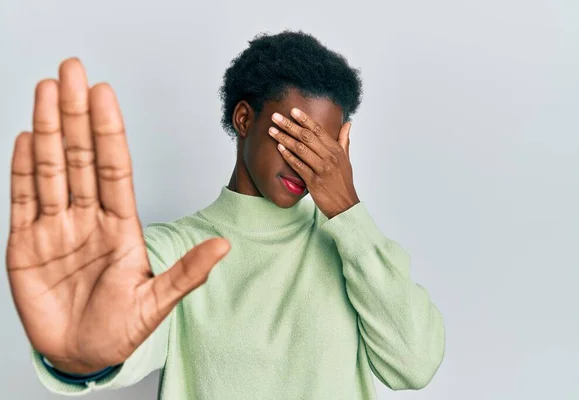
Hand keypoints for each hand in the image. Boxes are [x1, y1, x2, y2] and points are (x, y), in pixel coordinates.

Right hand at [6, 58, 229, 374]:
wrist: (82, 355)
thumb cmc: (121, 329)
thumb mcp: (156, 303)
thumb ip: (186, 274)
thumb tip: (224, 248)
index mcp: (121, 226)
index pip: (114, 168)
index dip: (109, 131)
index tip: (105, 94)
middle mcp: (88, 218)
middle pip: (81, 156)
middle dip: (76, 114)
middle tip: (71, 71)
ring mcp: (55, 228)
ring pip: (51, 168)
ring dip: (48, 128)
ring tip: (46, 90)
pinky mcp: (25, 245)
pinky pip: (24, 198)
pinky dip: (22, 168)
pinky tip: (26, 137)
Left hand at [269, 108, 359, 218]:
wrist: (344, 205)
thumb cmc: (343, 181)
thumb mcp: (346, 159)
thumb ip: (344, 140)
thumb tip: (348, 123)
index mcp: (336, 150)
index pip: (318, 130)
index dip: (304, 119)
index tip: (292, 111)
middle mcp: (329, 157)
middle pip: (306, 136)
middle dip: (289, 125)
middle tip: (275, 117)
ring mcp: (321, 169)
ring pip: (300, 149)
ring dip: (284, 138)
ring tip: (272, 131)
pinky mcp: (313, 181)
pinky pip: (298, 166)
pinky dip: (288, 156)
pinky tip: (279, 148)